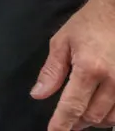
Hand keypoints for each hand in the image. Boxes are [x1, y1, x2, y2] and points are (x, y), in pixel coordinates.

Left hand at [34, 0, 114, 129]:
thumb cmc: (87, 24)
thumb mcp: (61, 43)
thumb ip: (51, 72)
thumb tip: (39, 95)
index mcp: (89, 68)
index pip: (73, 106)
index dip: (62, 124)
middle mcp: (112, 80)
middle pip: (93, 115)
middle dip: (76, 122)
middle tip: (65, 122)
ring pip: (110, 117)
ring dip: (94, 120)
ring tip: (81, 117)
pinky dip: (110, 115)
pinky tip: (100, 110)